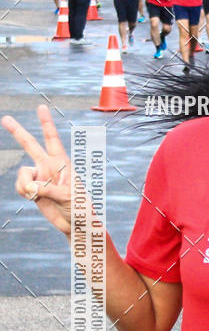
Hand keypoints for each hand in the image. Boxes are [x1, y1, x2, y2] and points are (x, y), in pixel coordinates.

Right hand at [1, 106, 76, 236]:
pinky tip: (34, 198)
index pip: (52, 139)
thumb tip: (30, 186)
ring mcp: (39, 177)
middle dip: (17, 132)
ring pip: (22, 174)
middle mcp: (49, 166)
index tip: (41, 107)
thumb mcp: (68, 197)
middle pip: (30, 145)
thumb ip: (49, 190)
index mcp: (62, 163)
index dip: (46, 123)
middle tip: (5, 118)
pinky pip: (20, 186)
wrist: (74, 223)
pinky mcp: (33, 189)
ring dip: (25, 185)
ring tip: (37, 195)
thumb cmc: (79, 208)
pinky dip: (24, 192)